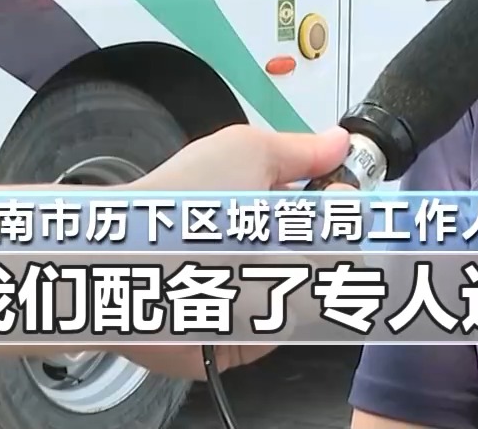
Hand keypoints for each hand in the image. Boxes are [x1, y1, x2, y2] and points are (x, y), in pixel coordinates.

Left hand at [114, 124, 350, 377]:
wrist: (130, 253)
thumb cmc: (187, 196)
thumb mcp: (246, 149)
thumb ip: (301, 149)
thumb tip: (340, 140)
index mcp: (276, 206)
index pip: (341, 209)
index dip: (347, 202)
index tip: (338, 194)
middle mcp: (274, 251)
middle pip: (341, 254)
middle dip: (329, 239)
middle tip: (295, 228)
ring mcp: (264, 294)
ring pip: (321, 291)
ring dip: (302, 272)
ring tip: (260, 257)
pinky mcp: (250, 336)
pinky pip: (290, 328)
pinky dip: (280, 309)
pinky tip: (253, 289)